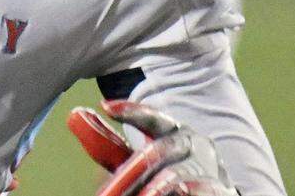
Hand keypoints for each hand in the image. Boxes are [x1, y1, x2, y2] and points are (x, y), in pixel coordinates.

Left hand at [68, 100, 237, 195]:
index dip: (132, 112)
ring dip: (153, 188)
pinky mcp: (220, 192)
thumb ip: (107, 143)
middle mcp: (194, 146)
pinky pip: (205, 192)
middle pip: (158, 152)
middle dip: (129, 172)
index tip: (106, 106)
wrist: (207, 195)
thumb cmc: (166, 175)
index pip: (153, 119)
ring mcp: (209, 170)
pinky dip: (185, 193)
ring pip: (176, 177)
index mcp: (174, 131)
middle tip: (105, 192)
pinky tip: (171, 194)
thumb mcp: (135, 160)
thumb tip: (74, 114)